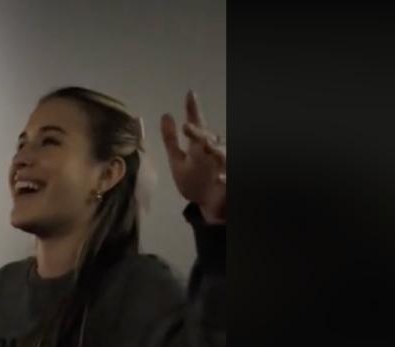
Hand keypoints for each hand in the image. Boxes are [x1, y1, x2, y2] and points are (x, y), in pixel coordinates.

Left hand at [161, 91, 226, 222]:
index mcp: (199, 146)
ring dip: (215, 150)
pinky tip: (219, 179)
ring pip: (223, 154)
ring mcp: (223, 166)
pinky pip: (229, 178)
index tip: (189, 93)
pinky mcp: (228, 181)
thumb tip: (165, 114)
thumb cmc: (194, 179)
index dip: (193, 109)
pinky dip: (225, 178)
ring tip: (207, 146)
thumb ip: (170, 139)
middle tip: (187, 125)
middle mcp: (213, 152)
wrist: (208, 204)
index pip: (197, 124)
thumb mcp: (177, 160)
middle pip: (208, 138)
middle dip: (199, 132)